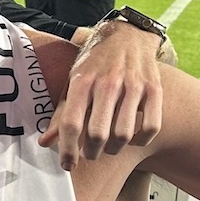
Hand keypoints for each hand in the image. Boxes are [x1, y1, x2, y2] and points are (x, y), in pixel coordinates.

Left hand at [39, 21, 164, 167]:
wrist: (127, 35)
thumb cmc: (96, 62)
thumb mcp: (73, 81)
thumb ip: (61, 113)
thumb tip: (45, 143)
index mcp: (82, 80)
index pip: (71, 123)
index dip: (67, 150)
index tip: (68, 164)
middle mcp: (107, 82)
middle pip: (97, 134)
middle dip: (91, 152)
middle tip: (89, 154)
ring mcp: (133, 85)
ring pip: (123, 134)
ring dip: (114, 149)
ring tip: (109, 147)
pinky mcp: (154, 89)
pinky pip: (150, 126)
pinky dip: (141, 140)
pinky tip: (132, 139)